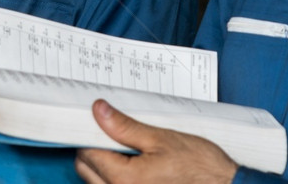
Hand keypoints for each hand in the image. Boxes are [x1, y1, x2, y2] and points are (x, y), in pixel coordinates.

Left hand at [75, 99, 237, 183]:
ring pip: (96, 182)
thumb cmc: (200, 168)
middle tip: (113, 133)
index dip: (90, 133)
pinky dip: (114, 179)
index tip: (97, 121)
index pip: (87, 152)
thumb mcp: (161, 139)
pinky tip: (133, 166)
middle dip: (94, 149)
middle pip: (86, 169)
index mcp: (124, 180)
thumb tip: (98, 111)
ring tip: (127, 151)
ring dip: (103, 165)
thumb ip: (124, 127)